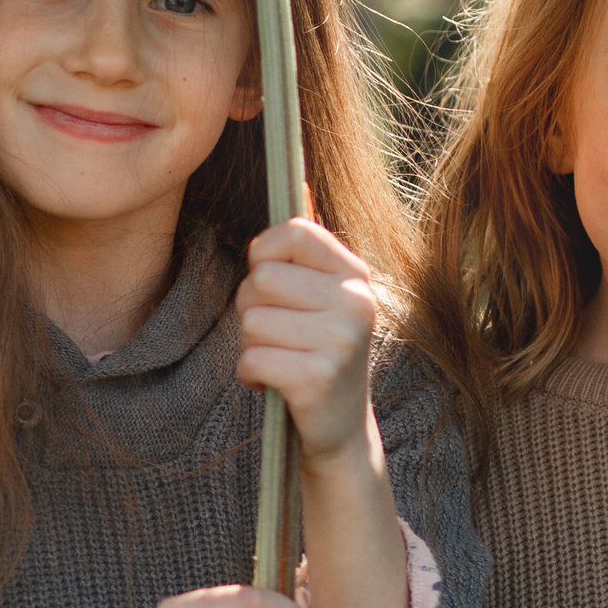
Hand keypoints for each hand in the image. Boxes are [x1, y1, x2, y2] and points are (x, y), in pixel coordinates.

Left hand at [235, 217, 377, 464]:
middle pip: (262, 278)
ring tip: (280, 360)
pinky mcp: (318, 379)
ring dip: (251, 345)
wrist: (341, 428)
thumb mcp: (323, 296)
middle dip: (252, 308)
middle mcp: (356, 302)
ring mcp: (341, 341)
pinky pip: (252, 358)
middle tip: (277, 335)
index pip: (293, 231)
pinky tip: (273, 383)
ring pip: (252, 321)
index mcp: (356, 275)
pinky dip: (251, 374)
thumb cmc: (318, 351)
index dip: (264, 253)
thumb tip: (298, 179)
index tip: (269, 283)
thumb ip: (307, 248)